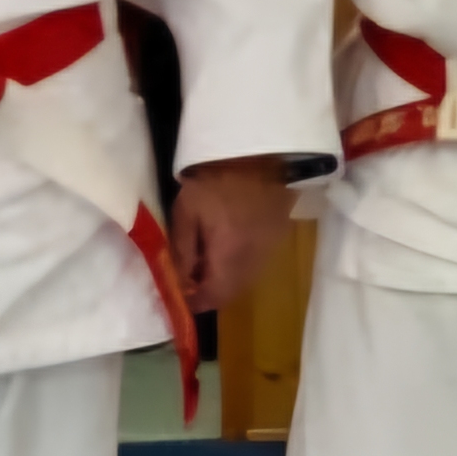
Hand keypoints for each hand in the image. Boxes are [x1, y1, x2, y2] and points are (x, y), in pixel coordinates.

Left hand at [168, 155, 294, 311]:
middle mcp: (254, 261)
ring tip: (206, 258)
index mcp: (229, 256)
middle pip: (231, 293)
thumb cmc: (216, 180)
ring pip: (244, 280)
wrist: (260, 153)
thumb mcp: (187, 211)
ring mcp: (270, 250)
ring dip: (225, 278)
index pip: (213, 297)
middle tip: (189, 275)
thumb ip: (181, 250)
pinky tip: (227, 244)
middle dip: (209, 291)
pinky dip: (238, 264)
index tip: (179, 294)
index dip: (195, 302)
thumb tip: (179, 282)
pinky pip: (255, 264)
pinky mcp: (278, 238)